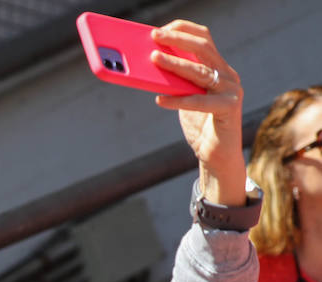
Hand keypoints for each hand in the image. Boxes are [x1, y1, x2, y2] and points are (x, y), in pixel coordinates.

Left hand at [149, 20, 246, 204]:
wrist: (216, 155)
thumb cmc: (198, 124)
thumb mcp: (184, 97)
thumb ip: (173, 81)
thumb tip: (146, 66)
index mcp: (218, 68)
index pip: (204, 39)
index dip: (183, 30)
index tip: (159, 29)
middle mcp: (228, 75)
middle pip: (203, 48)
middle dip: (177, 39)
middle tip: (154, 36)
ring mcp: (231, 90)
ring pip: (201, 71)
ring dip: (175, 63)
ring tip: (153, 59)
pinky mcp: (230, 109)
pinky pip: (200, 102)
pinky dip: (179, 100)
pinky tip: (160, 100)